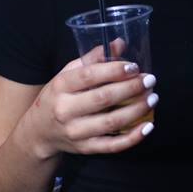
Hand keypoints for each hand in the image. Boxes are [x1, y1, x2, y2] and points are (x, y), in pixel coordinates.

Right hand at [29, 46, 157, 158]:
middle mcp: (65, 110)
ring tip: (152, 98)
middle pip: (103, 98)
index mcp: (60, 86)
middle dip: (131, 88)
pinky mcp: (85, 148)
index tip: (134, 67)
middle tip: (150, 80)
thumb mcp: (67, 75)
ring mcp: (76, 131)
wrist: (39, 133)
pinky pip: (113, 145)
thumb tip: (120, 43)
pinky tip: (147, 126)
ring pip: (112, 122)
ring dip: (137, 110)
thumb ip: (92, 59)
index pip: (89, 76)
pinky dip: (133, 137)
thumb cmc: (57, 97)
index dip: (114, 71)